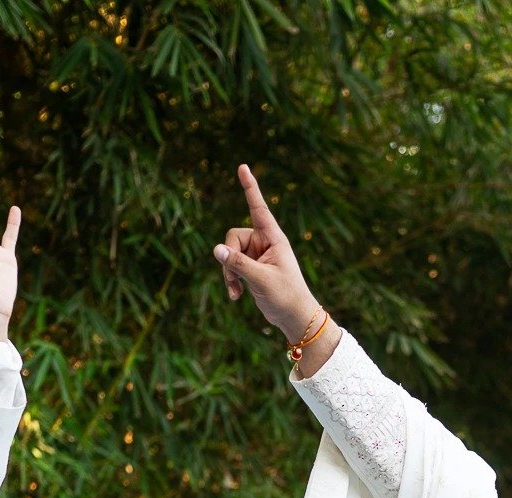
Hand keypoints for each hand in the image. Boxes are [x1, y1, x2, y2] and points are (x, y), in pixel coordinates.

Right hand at [212, 165, 322, 341]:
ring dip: (229, 273)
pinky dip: (231, 280)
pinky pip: (232, 265)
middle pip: (233, 237)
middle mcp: (264, 242)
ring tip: (236, 292)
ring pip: (229, 252)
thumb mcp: (260, 279)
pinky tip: (236, 297)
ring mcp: (257, 254)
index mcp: (274, 238)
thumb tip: (216, 249)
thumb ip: (238, 263)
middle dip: (229, 257)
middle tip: (235, 280)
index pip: (258, 208)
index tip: (243, 167)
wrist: (294, 317)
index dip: (250, 187)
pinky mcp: (251, 267)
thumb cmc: (286, 296)